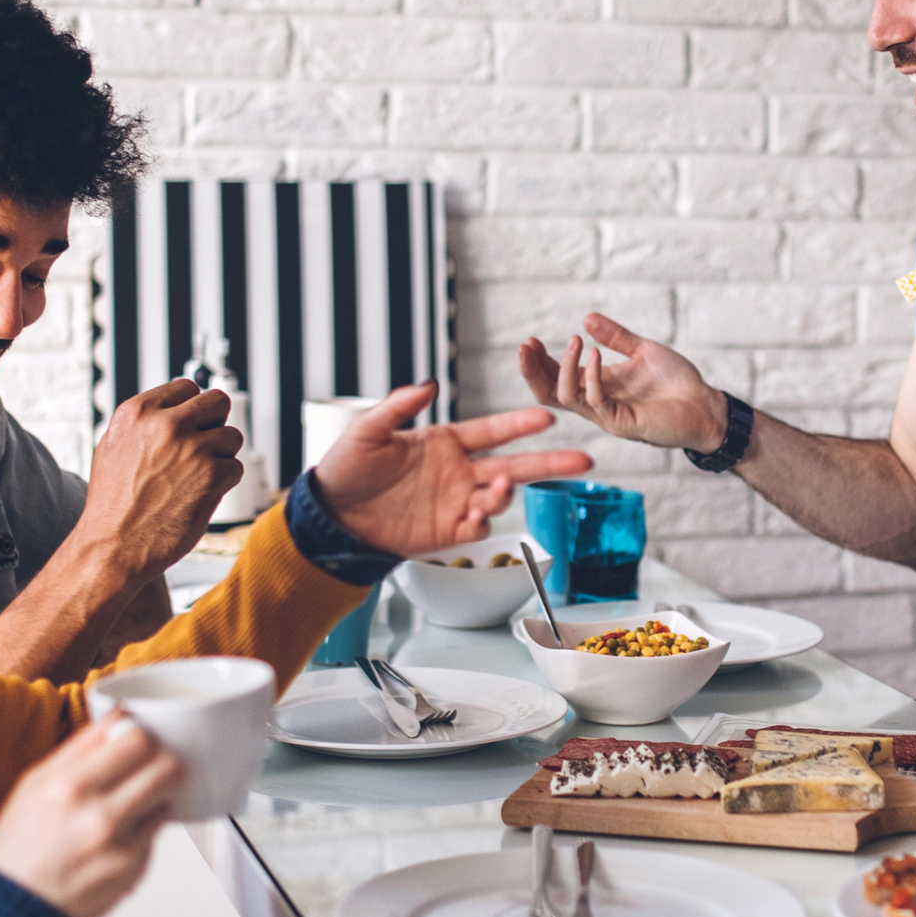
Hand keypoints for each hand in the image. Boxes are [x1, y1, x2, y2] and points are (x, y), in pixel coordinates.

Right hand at [0, 717, 182, 916]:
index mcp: (69, 787)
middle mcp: (98, 816)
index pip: (137, 740)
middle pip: (166, 767)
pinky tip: (116, 838)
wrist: (13, 913)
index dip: (143, 735)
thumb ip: (80, 748)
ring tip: (128, 804)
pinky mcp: (132, 870)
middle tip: (149, 765)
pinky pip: (155, 836)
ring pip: (166, 800)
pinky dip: (143, 832)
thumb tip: (118, 716)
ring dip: (154, 798)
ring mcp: (119, 846)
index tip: (138, 739)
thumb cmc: (18, 849)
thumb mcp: (34, 786)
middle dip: (162, 762)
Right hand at [78, 380, 245, 580]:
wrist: (113, 546)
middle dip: (214, 424)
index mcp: (138, 412)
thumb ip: (145, 422)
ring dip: (221, 457)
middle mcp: (166, 424)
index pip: (187, 387)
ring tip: (195, 478)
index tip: (191, 424)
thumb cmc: (113, 504)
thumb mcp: (114, 446)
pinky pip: (236, 468)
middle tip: (203, 448)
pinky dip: (224, 483)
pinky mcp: (212, 475)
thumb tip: (177, 407)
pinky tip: (200, 495)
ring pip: (232, 437)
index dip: (192, 408)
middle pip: (218, 402)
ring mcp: (191, 448)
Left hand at [310, 382, 592, 554]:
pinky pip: (475, 530)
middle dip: (550, 463)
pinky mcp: (446, 533)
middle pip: (514, 464)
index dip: (520, 424)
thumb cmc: (346, 468)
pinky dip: (482, 524)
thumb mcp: (368, 431)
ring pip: (498, 497)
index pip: (493, 430)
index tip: (549, 417)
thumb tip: (429, 383)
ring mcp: (455, 502)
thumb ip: (399, 407)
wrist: (330, 516)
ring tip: (503, 487)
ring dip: (507, 493)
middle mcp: (459, 471)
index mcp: (446, 441)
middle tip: (585, 460)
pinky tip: (476, 518)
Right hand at [519, 313, 727, 452]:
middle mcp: (596, 404)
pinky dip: (591, 377)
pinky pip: (596, 402)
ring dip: (564, 367)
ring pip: (567, 397)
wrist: (706, 406)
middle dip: (533, 371)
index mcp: (598, 387)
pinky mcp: (623, 424)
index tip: (530, 340)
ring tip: (574, 340)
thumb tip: (586, 318)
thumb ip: (617, 337)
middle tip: (525, 346)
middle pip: (550, 393)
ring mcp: (608, 416)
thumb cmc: (677, 383)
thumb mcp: (644, 351)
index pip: (556, 378)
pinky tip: (596, 353)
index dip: (539, 361)